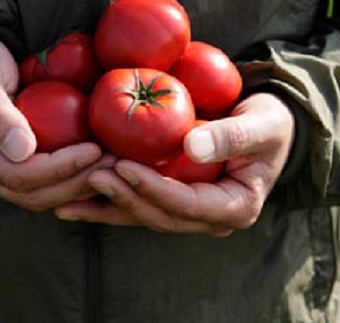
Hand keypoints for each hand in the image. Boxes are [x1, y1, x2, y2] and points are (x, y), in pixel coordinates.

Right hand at [0, 35, 108, 210]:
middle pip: (33, 194)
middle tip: (115, 163)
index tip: (93, 150)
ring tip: (115, 167)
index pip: (18, 176)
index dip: (59, 168)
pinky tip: (102, 167)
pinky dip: (76, 180)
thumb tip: (22, 151)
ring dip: (81, 186)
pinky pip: (48, 186)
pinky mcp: (16, 169)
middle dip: (77, 182)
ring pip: (43, 196)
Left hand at [54, 92, 294, 235]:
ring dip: (108, 206)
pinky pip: (140, 202)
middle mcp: (210, 217)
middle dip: (124, 198)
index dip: (153, 188)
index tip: (123, 166)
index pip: (187, 205)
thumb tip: (192, 146)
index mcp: (236, 206)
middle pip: (160, 216)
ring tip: (70, 194)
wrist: (268, 125)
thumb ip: (231, 135)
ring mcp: (190, 211)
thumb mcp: (261, 123)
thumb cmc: (270, 121)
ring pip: (144, 214)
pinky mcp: (174, 198)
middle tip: (91, 175)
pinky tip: (77, 194)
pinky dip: (110, 199)